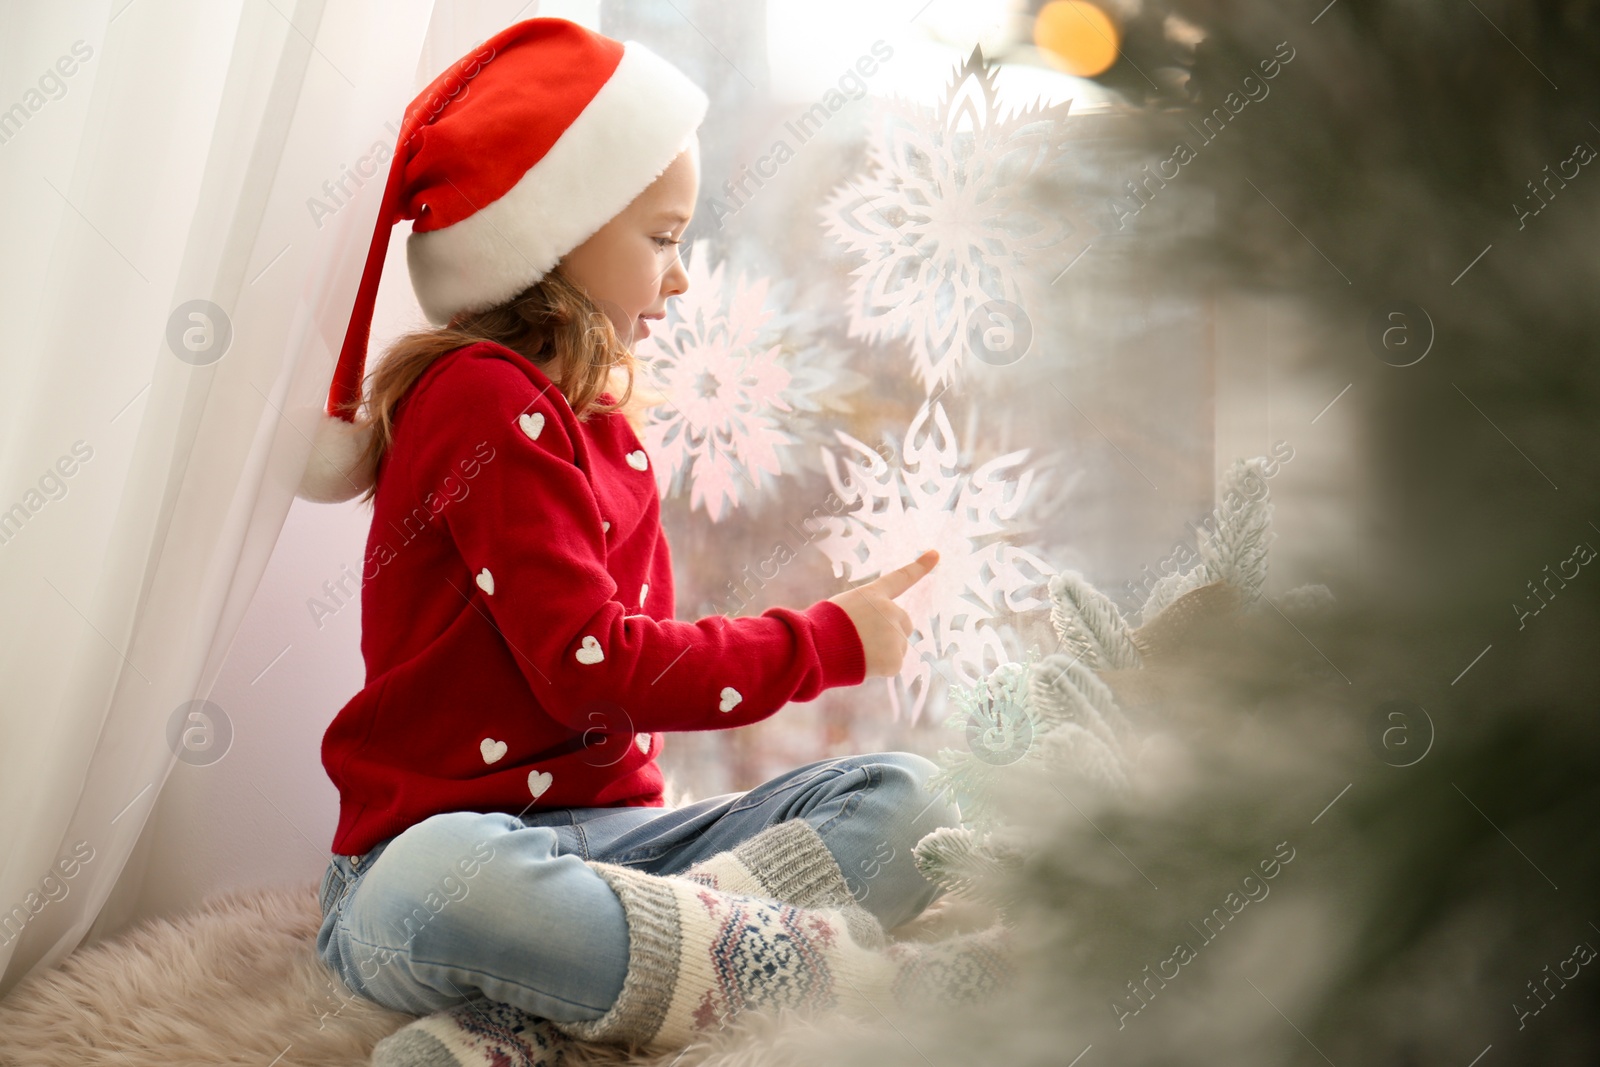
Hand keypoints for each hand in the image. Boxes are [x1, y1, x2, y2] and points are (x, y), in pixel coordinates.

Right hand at [827, 549, 938, 677]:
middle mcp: (890, 611)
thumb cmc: (818, 629)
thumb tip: (872, 639)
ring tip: (856, 652)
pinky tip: (862, 664)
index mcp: (873, 595)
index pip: (900, 578)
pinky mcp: (895, 659)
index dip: (919, 566)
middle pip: (905, 624)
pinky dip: (879, 669)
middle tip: (864, 641)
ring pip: (898, 648)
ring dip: (883, 653)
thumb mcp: (840, 610)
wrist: (815, 649)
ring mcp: (895, 635)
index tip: (936, 553)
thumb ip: (864, 615)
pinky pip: (892, 666)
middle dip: (892, 634)